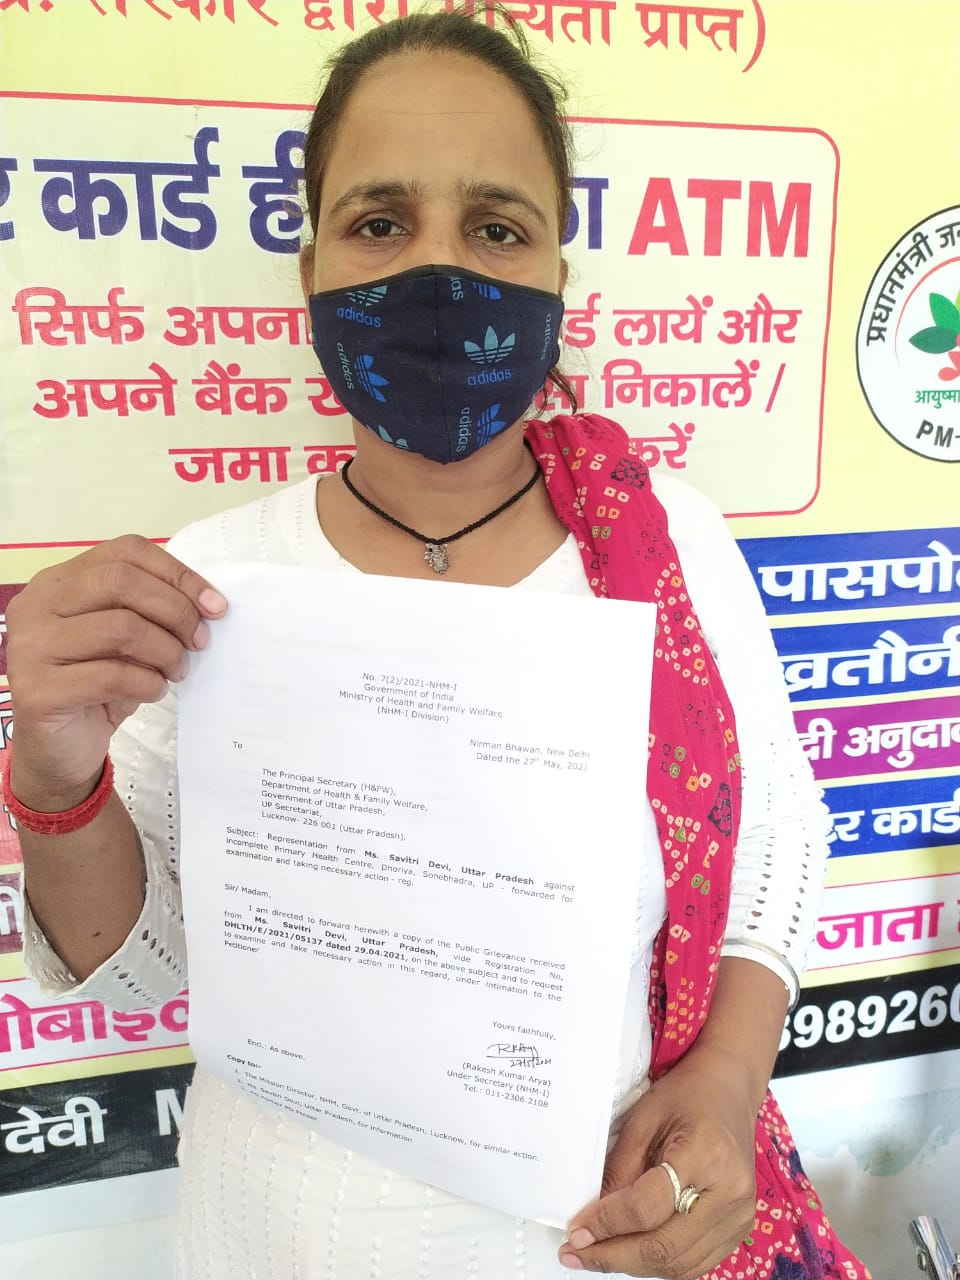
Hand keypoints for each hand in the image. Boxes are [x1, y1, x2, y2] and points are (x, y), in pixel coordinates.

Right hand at [5, 535, 226, 807]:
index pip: (125, 552)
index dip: (177, 574)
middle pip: (121, 582)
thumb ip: (151, 612)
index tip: (214, 604)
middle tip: (199, 640)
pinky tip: (154, 691)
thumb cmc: (98, 687)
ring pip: (120, 627)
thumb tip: (208, 603)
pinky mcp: (38, 690)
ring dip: (166, 650)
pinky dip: (148, 683)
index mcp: (58, 582)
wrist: (60, 748)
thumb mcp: (127, 640)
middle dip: (175, 610)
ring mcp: (30, 646)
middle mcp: (36, 606)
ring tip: (178, 670)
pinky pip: (112, 676)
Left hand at [558, 1041, 756, 1276]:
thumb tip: (591, 1218)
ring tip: (597, 1255)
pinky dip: (659, 1264)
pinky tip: (631, 1253)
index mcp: (705, 1155)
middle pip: (663, 1246)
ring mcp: (739, 1216)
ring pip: (678, 1264)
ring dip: (632, 1265)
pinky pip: (694, 1264)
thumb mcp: (643, 1119)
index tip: (577, 1231)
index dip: (607, 1224)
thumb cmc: (686, 1096)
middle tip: (576, 1253)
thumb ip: (619, 1170)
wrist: (729, 1090)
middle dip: (613, 1256)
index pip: (647, 1208)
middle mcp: (729, 1193)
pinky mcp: (739, 1229)